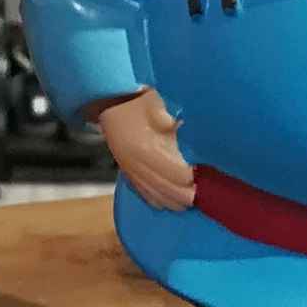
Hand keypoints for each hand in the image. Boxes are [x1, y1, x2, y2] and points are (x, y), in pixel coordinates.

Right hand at [96, 88, 195, 212]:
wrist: (107, 103)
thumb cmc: (134, 102)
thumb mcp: (155, 103)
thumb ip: (169, 119)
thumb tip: (182, 129)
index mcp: (147, 149)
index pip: (173, 172)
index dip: (188, 177)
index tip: (199, 176)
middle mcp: (138, 164)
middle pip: (165, 188)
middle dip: (183, 194)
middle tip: (199, 195)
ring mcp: (131, 170)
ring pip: (154, 194)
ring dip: (171, 200)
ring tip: (186, 203)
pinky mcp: (126, 172)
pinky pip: (142, 192)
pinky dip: (155, 200)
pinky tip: (165, 204)